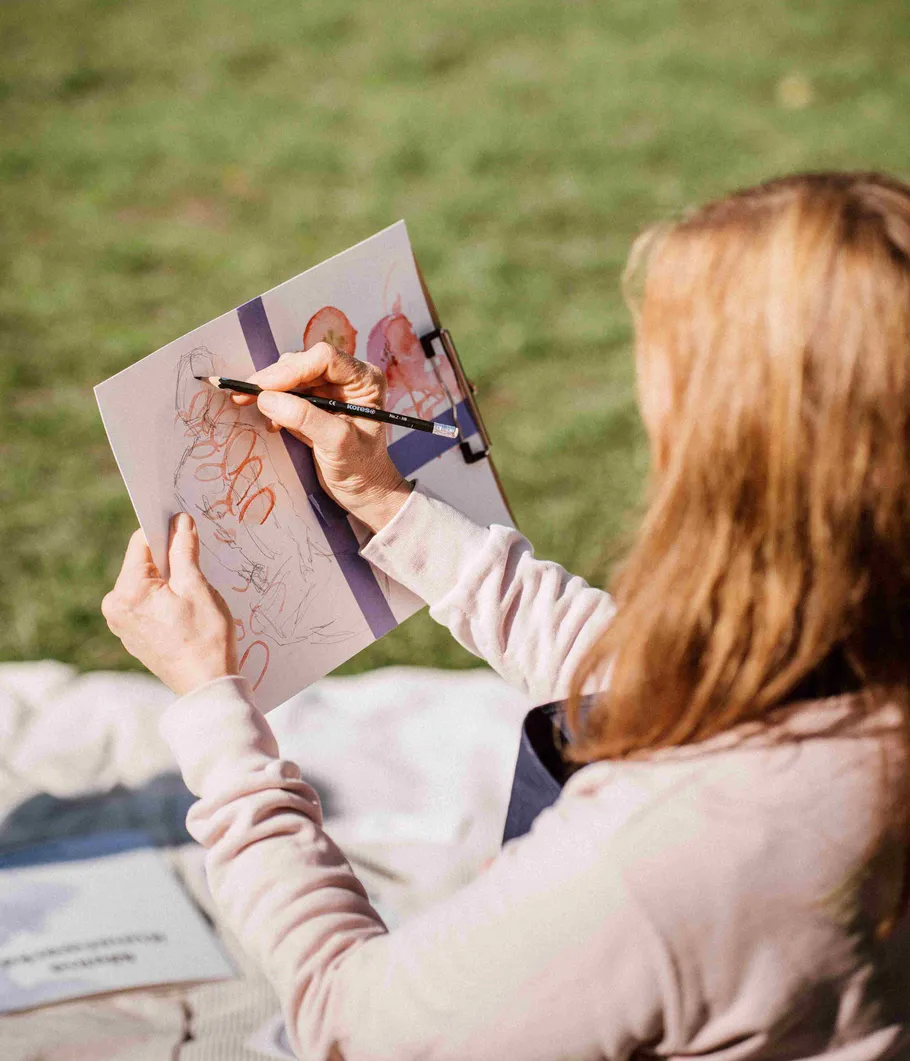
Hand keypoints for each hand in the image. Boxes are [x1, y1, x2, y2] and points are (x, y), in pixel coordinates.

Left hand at [102, 514, 238, 696]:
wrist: (206, 686)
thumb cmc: (205, 639)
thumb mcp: (198, 587)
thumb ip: (185, 550)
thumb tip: (181, 522)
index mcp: (127, 592)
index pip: (141, 542)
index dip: (166, 531)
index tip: (187, 527)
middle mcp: (115, 606)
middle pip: (143, 562)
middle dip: (170, 559)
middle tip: (197, 570)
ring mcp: (121, 623)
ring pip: (147, 582)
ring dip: (170, 580)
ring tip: (193, 596)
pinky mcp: (132, 634)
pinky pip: (147, 602)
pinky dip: (165, 598)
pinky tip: (185, 612)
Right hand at [232, 342, 412, 532]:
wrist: (363, 491)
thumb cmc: (360, 468)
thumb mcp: (336, 442)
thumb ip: (304, 418)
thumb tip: (267, 398)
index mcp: (364, 380)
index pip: (324, 359)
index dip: (292, 370)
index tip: (264, 387)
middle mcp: (348, 378)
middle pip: (304, 364)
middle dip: (274, 379)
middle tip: (244, 393)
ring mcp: (331, 390)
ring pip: (292, 376)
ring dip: (270, 390)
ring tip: (249, 404)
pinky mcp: (316, 404)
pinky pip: (289, 393)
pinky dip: (275, 404)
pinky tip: (272, 423)